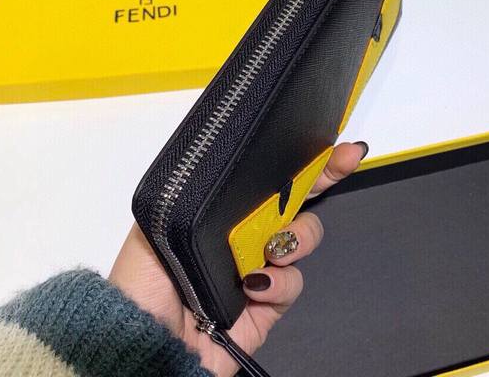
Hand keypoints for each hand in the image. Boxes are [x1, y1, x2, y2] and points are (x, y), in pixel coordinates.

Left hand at [109, 141, 366, 375]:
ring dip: (297, 235)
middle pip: (297, 199)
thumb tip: (223, 159)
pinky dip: (279, 280)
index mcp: (225, 212)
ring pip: (303, 236)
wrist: (148, 343)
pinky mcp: (271, 302)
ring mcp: (263, 267)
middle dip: (326, 175)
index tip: (333, 144)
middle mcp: (248, 234)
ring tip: (273, 247)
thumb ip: (189, 190)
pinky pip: (293, 281)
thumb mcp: (157, 223)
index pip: (268, 179)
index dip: (301, 160)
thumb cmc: (143, 282)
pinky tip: (255, 284)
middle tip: (345, 160)